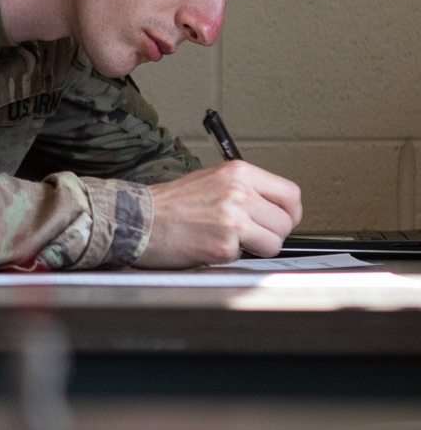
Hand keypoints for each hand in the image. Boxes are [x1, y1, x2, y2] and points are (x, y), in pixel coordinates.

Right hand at [135, 161, 301, 268]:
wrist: (138, 219)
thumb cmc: (169, 204)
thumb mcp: (211, 181)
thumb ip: (243, 190)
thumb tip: (271, 209)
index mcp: (238, 172)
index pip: (290, 193)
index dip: (289, 213)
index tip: (279, 221)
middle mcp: (239, 192)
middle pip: (286, 221)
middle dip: (272, 233)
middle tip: (250, 235)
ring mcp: (233, 218)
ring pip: (274, 242)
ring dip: (256, 248)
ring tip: (229, 240)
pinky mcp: (224, 244)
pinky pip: (248, 257)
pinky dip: (232, 256)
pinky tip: (210, 245)